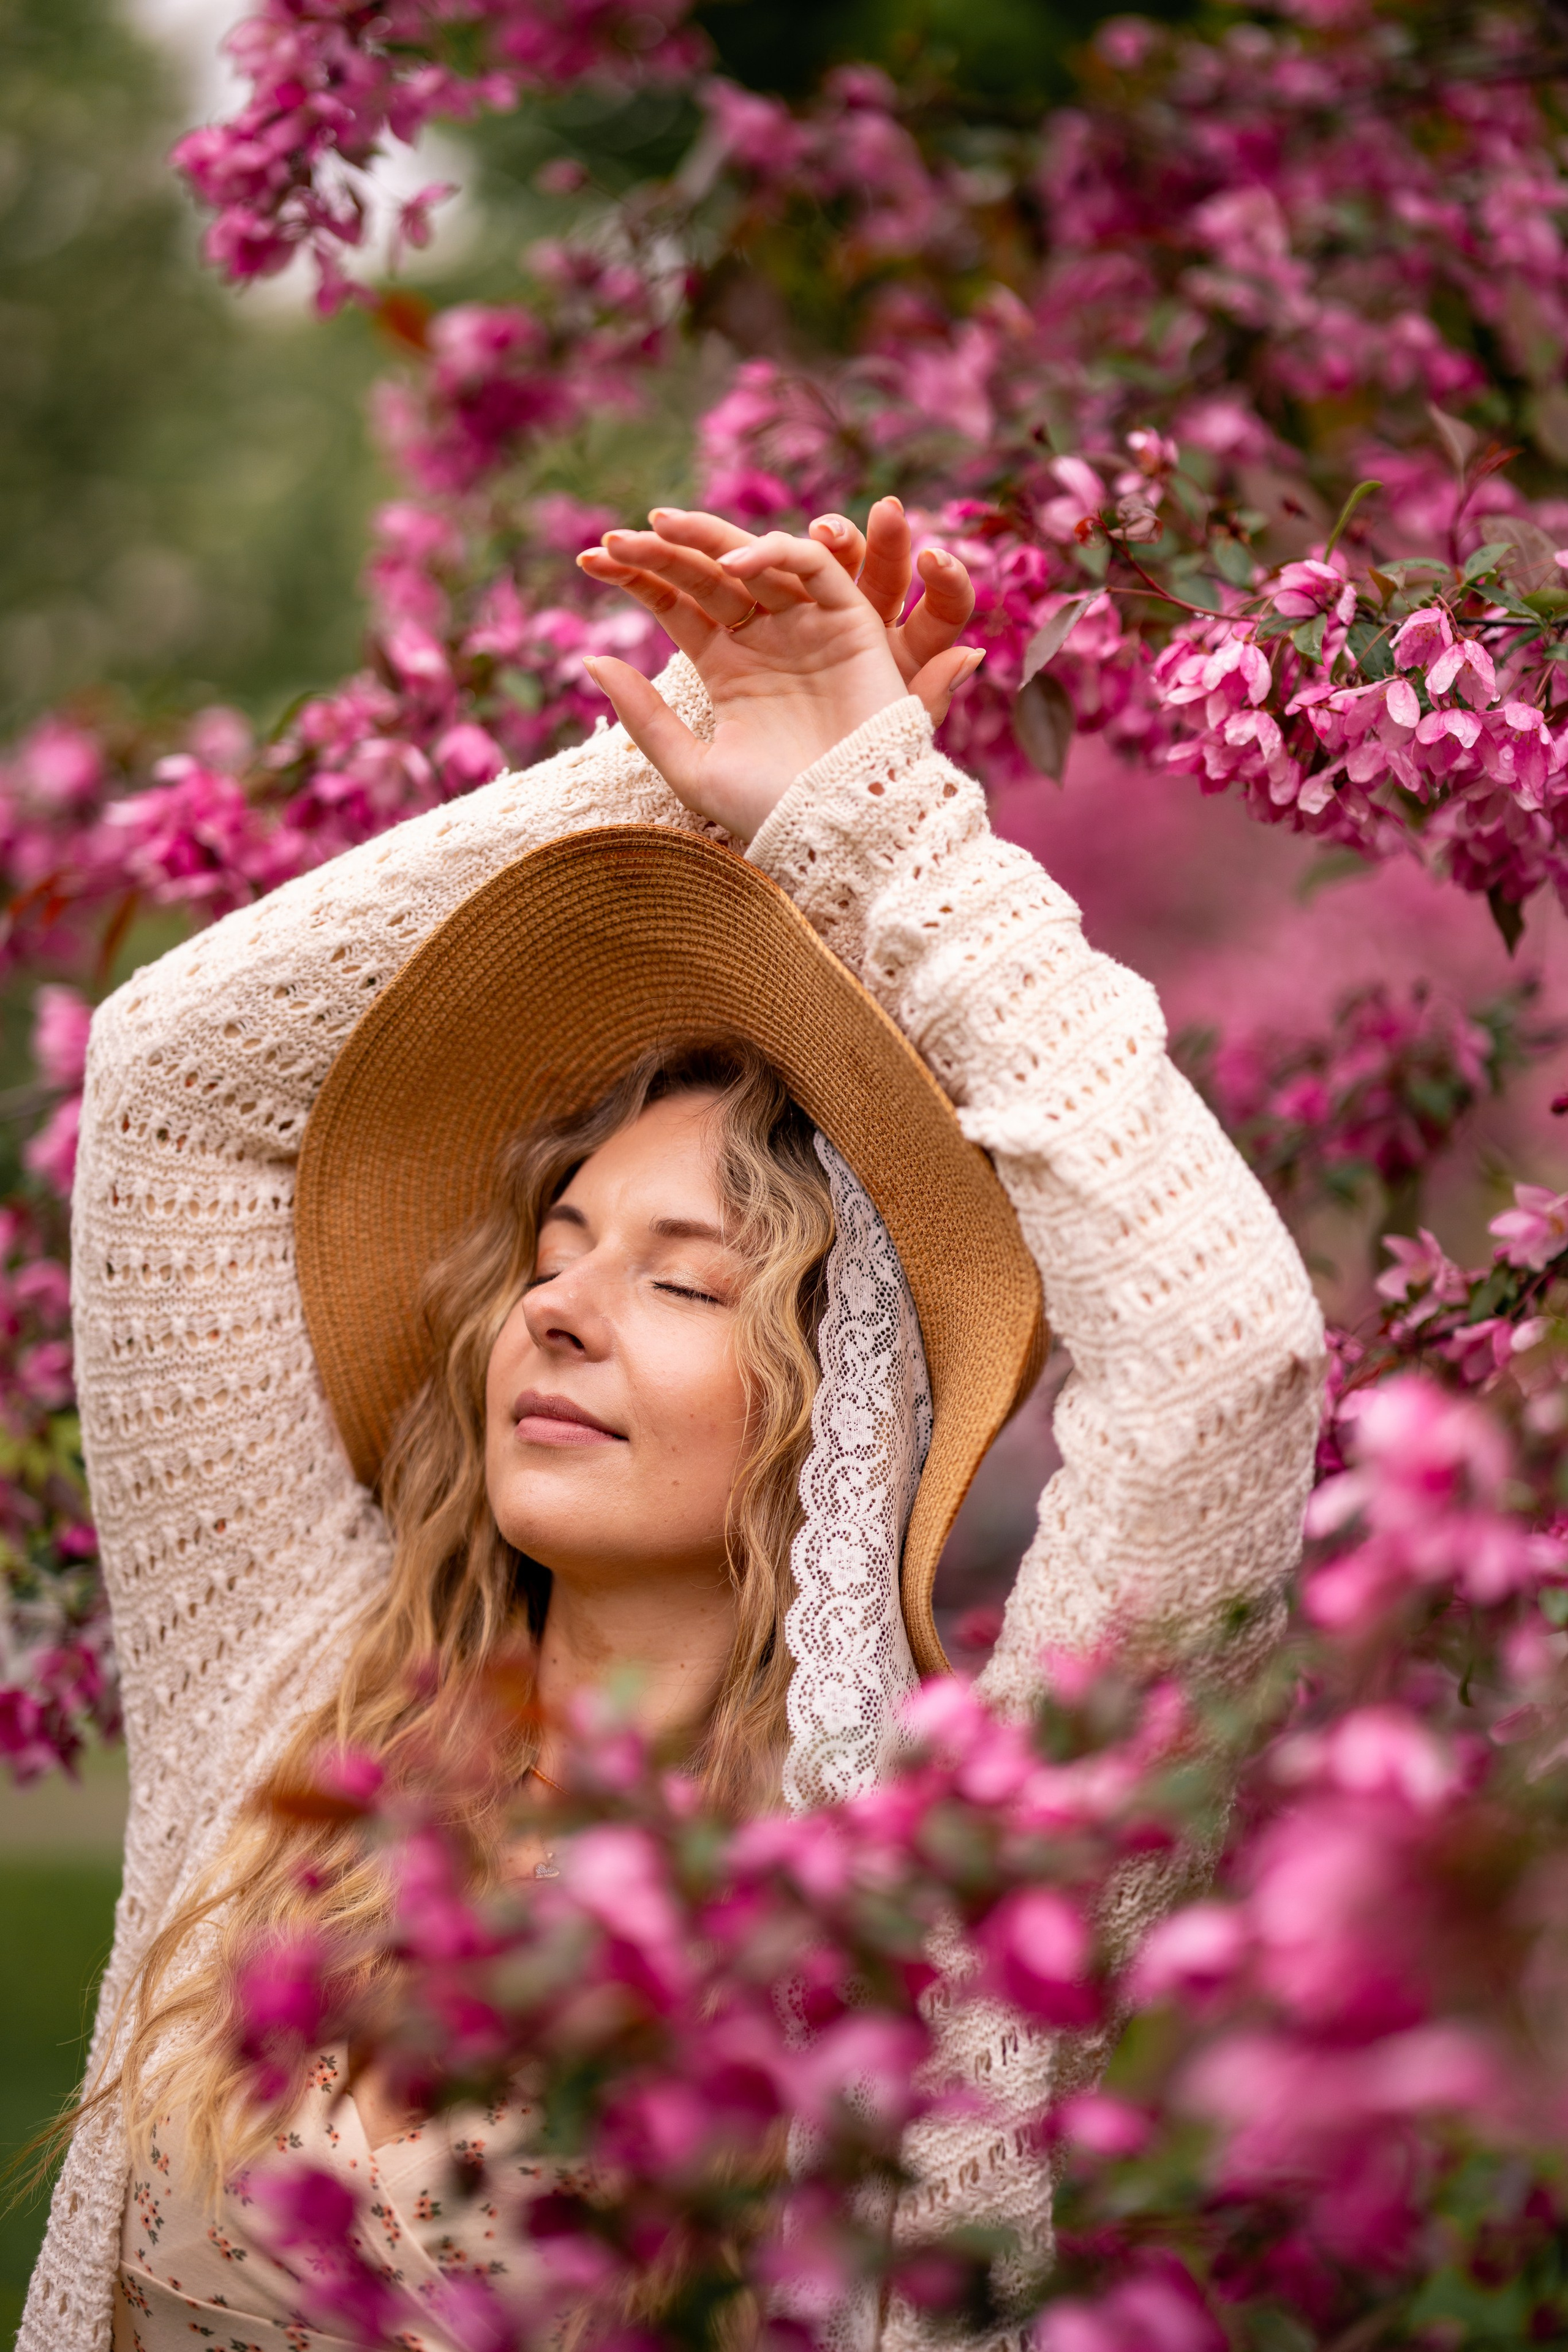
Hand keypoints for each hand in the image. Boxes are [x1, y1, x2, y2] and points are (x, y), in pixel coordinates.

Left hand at [575, 500, 981, 842]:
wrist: (842, 829)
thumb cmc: (771, 809)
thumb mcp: (692, 767)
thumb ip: (645, 716)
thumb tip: (592, 660)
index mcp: (726, 665)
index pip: (675, 602)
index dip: (635, 575)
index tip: (590, 560)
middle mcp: (765, 638)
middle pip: (706, 574)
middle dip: (659, 550)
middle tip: (614, 536)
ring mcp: (806, 624)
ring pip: (754, 557)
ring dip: (707, 536)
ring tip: (660, 527)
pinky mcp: (851, 621)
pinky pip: (814, 568)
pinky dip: (775, 553)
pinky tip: (730, 563)